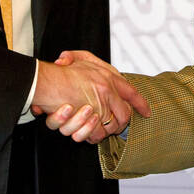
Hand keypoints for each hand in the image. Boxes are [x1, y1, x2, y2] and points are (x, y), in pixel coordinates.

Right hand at [33, 50, 148, 143]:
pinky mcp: (92, 116)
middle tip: (116, 128)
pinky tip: (87, 132)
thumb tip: (78, 66)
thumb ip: (80, 58)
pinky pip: (99, 131)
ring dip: (105, 130)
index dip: (140, 103)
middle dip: (121, 124)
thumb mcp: (76, 58)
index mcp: (108, 76)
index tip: (147, 112)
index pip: (131, 92)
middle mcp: (108, 89)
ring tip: (98, 131)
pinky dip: (93, 134)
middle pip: (125, 114)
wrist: (46, 81)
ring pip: (112, 125)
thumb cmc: (58, 72)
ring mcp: (101, 103)